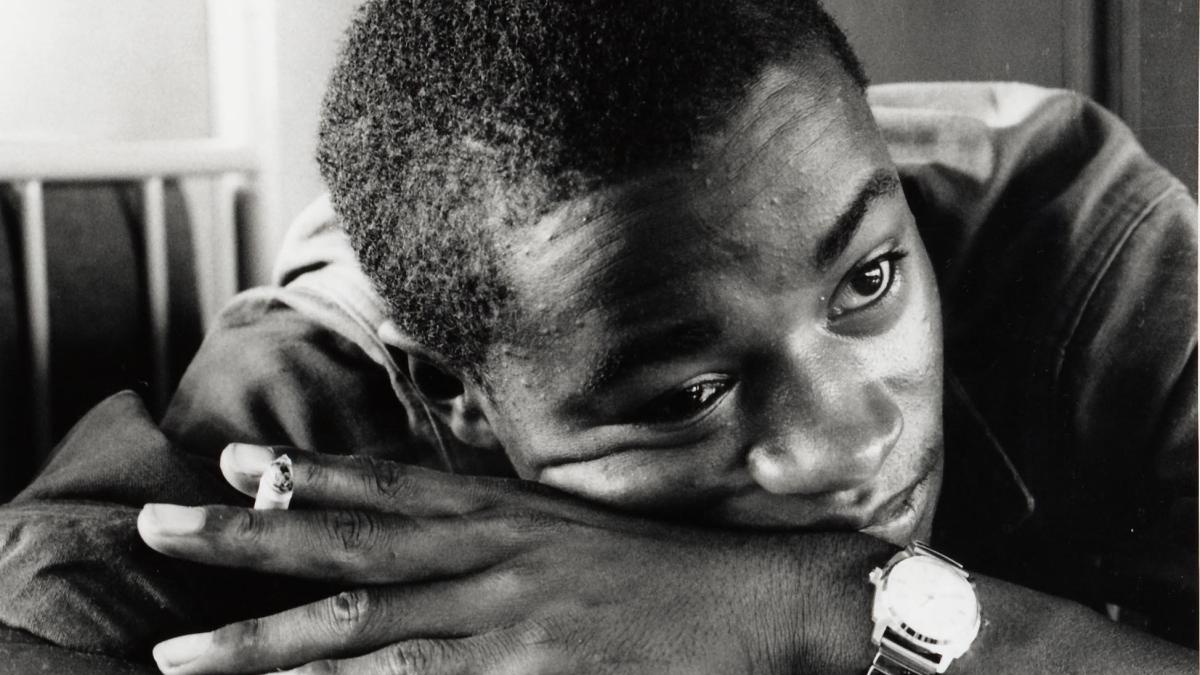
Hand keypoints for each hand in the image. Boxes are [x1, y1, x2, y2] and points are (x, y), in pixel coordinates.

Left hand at [137, 444, 878, 673]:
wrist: (767, 602)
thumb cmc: (674, 571)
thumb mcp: (578, 533)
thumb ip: (502, 533)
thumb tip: (437, 539)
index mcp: (510, 513)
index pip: (388, 486)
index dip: (304, 477)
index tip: (232, 467)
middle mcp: (494, 557)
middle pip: (347, 549)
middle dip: (246, 542)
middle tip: (158, 526)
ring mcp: (508, 622)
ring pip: (359, 632)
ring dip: (263, 644)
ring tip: (180, 656)